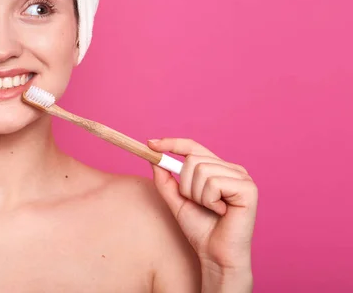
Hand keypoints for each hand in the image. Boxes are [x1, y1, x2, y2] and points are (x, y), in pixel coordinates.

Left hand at [148, 138, 257, 279]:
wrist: (215, 255)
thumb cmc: (200, 229)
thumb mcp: (177, 200)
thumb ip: (166, 179)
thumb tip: (154, 157)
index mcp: (218, 168)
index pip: (193, 147)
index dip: (171, 143)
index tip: (150, 144)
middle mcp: (232, 168)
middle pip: (193, 159)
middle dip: (186, 185)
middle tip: (199, 204)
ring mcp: (242, 177)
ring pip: (202, 171)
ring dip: (198, 195)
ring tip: (211, 209)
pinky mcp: (248, 188)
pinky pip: (214, 183)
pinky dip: (209, 201)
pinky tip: (221, 212)